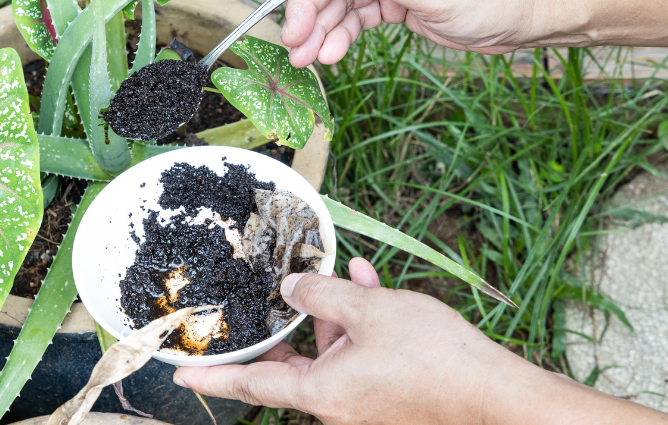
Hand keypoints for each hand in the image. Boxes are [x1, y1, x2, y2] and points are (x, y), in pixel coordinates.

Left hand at [174, 258, 667, 423]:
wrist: (498, 396)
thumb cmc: (434, 359)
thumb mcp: (370, 311)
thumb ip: (322, 296)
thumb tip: (291, 289)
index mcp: (322, 393)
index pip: (252, 385)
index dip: (213, 378)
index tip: (180, 373)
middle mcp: (337, 404)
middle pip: (293, 364)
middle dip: (286, 326)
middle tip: (266, 301)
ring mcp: (363, 402)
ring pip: (331, 351)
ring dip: (332, 313)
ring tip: (337, 274)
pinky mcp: (389, 395)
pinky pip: (360, 355)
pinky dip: (359, 324)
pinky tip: (366, 284)